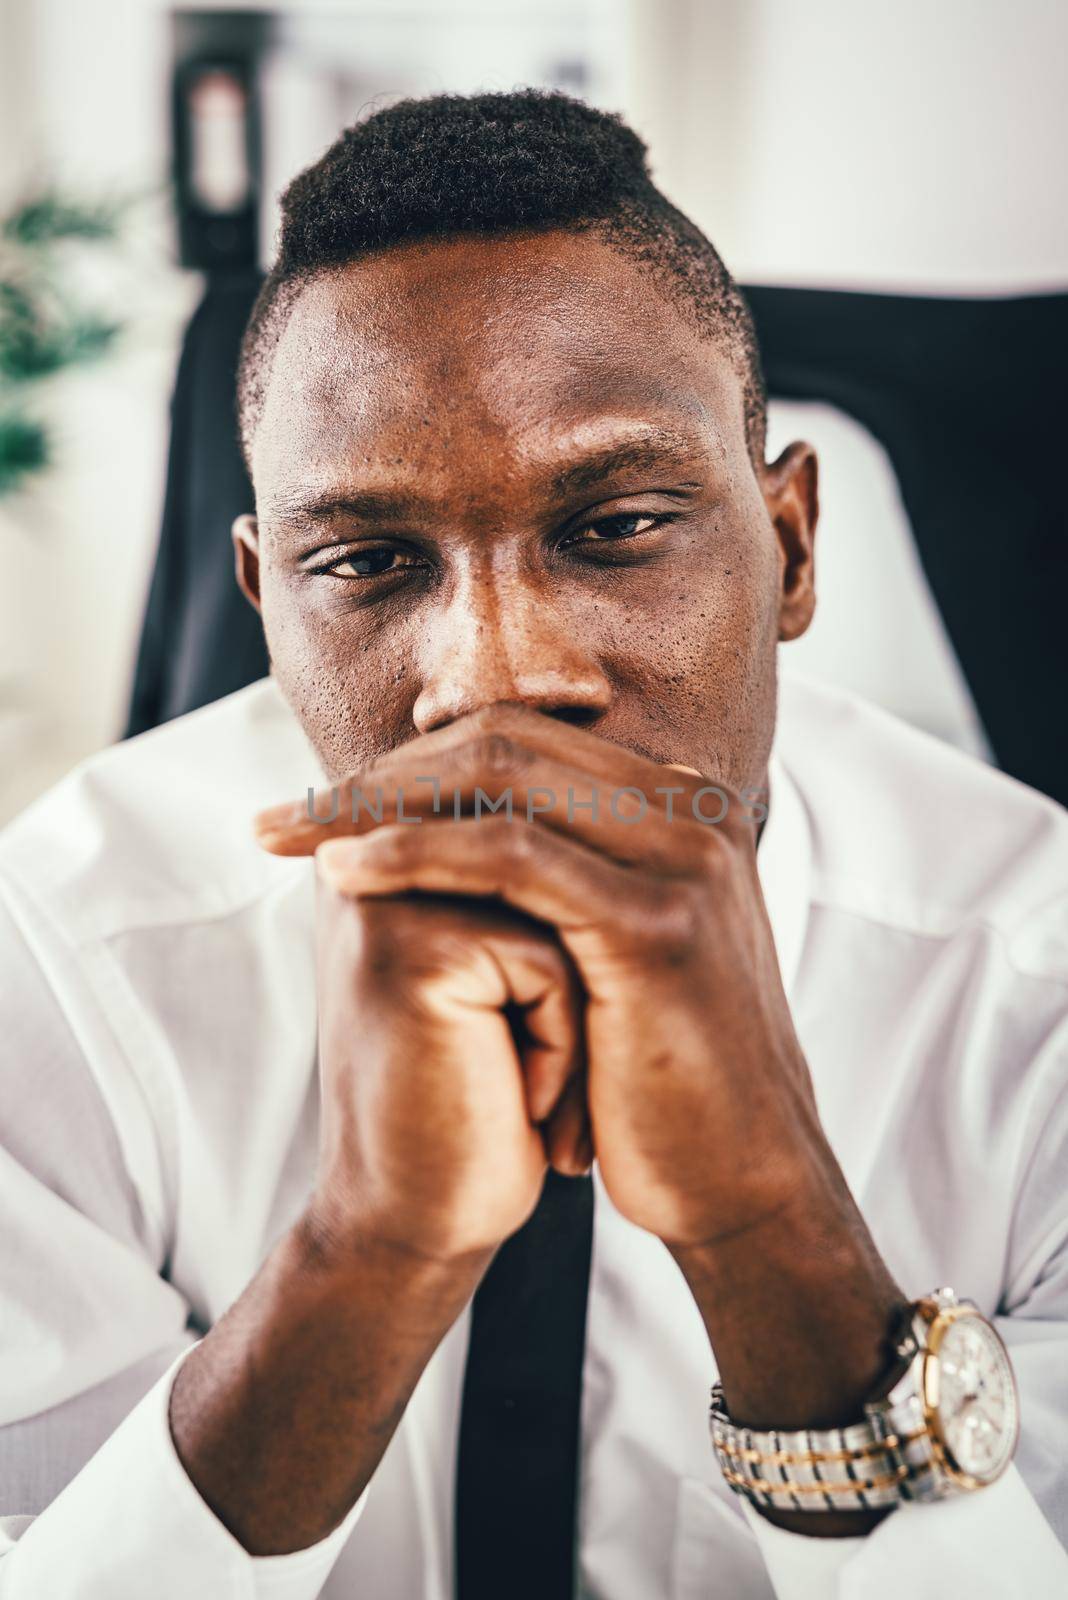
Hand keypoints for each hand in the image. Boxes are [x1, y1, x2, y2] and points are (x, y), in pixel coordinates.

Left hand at [258, 702, 906, 1538]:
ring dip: (378, 801)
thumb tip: (476, 835)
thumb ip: (576, 877)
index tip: (325, 807)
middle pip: (507, 740)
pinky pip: (511, 855)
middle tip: (285, 818)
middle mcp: (691, 813)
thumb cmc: (661, 1075)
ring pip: (503, 778)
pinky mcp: (657, 926)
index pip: (526, 740)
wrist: (743, 1181)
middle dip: (381, 772)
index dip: (414, 762)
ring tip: (292, 839)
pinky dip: (416, 851)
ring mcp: (683, 860)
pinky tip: (346, 873)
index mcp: (680, 810)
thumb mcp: (621, 952)